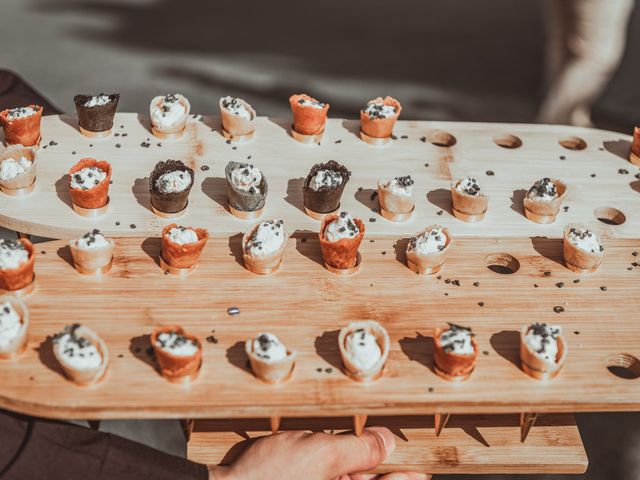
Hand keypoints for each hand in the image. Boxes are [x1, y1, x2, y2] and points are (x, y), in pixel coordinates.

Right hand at [208, 427, 429, 479]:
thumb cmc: (270, 478)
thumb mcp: (323, 454)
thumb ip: (360, 448)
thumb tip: (386, 441)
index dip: (407, 477)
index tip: (423, 471)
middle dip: (377, 463)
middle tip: (386, 442)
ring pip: (348, 477)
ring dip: (355, 460)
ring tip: (363, 442)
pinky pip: (330, 475)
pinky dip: (335, 464)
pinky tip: (330, 450)